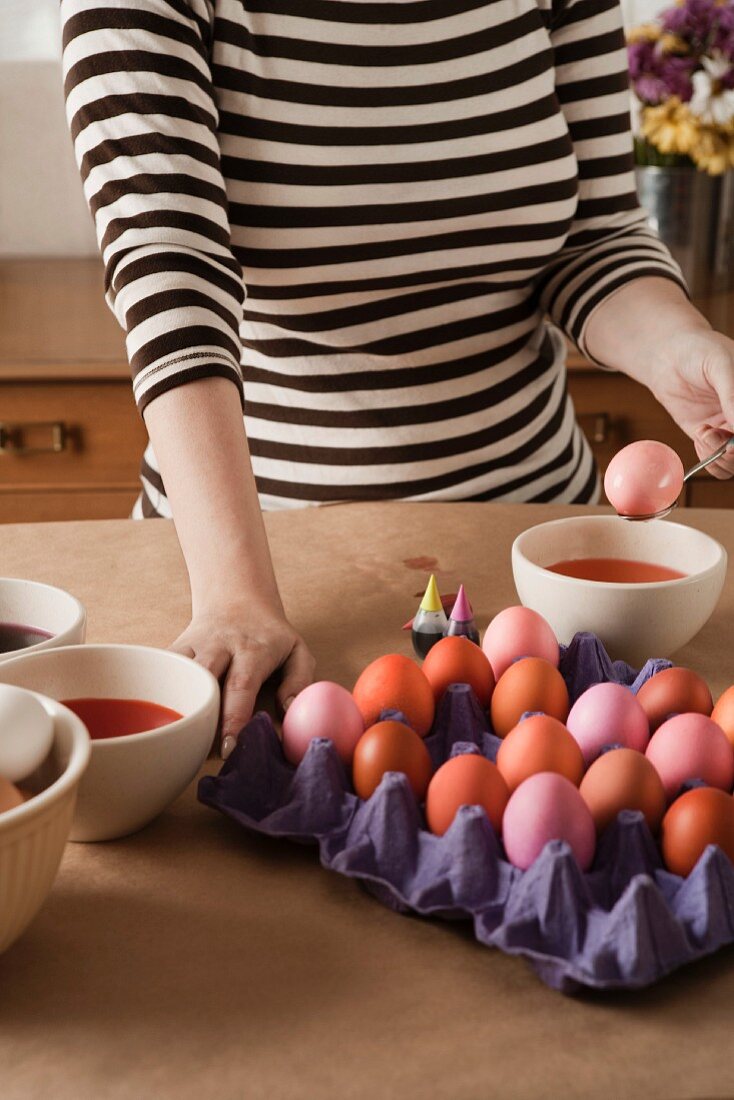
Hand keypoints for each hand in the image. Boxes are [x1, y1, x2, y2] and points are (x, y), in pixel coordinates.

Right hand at [171, 600, 315, 757]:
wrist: (236, 596)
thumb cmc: (269, 634)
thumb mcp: (297, 651)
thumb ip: (299, 681)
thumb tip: (288, 712)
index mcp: (253, 649)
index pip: (241, 686)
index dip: (233, 718)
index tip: (229, 748)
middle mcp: (219, 645)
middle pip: (203, 680)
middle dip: (199, 717)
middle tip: (199, 752)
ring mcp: (192, 646)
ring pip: (177, 676)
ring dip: (175, 707)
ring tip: (175, 739)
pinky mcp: (173, 649)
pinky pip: (160, 672)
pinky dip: (155, 694)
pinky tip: (158, 719)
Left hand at [647, 328, 733, 478]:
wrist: (668, 355)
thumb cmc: (699, 350)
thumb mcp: (720, 365)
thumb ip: (732, 394)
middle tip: (723, 442)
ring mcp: (732, 429)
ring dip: (722, 456)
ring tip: (705, 432)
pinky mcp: (712, 437)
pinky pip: (718, 463)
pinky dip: (710, 459)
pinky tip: (701, 434)